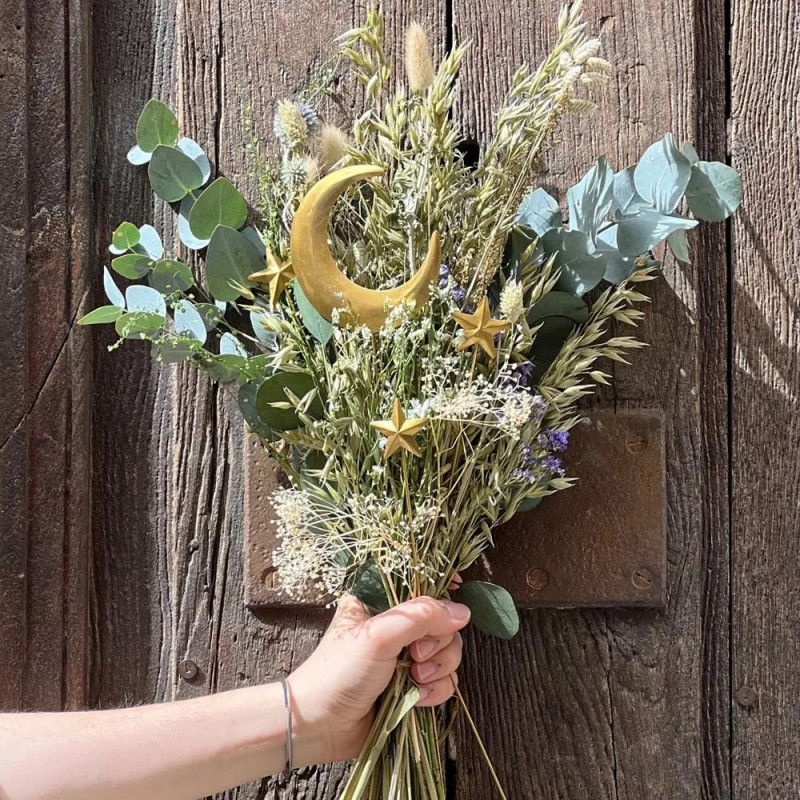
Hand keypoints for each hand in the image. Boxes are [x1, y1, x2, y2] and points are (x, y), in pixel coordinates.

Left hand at [288, 594, 470, 764]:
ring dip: (438, 668)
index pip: (420, 584)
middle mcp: (396, 627)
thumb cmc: (338, 672)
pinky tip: (417, 698)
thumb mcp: (378, 635)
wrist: (320, 725)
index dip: (441, 588)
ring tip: (414, 678)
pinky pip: (444, 682)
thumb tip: (461, 611)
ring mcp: (405, 658)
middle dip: (437, 641)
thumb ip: (420, 617)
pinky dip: (436, 690)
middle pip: (442, 622)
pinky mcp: (412, 687)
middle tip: (414, 654)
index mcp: (380, 602)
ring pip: (447, 652)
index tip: (458, 588)